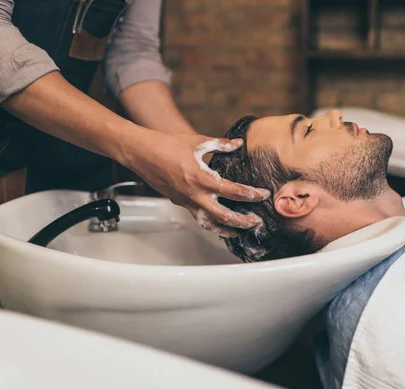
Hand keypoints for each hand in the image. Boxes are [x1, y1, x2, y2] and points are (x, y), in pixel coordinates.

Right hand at [121, 130, 270, 236]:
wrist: (140, 153)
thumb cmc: (166, 145)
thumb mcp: (197, 141)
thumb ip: (221, 145)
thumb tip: (238, 143)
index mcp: (202, 177)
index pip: (233, 191)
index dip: (251, 194)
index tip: (263, 195)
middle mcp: (195, 194)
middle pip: (224, 216)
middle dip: (243, 221)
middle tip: (257, 221)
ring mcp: (186, 201)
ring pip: (209, 224)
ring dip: (227, 229)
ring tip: (241, 230)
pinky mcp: (179, 203)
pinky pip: (198, 219)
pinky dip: (211, 224)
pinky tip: (220, 224)